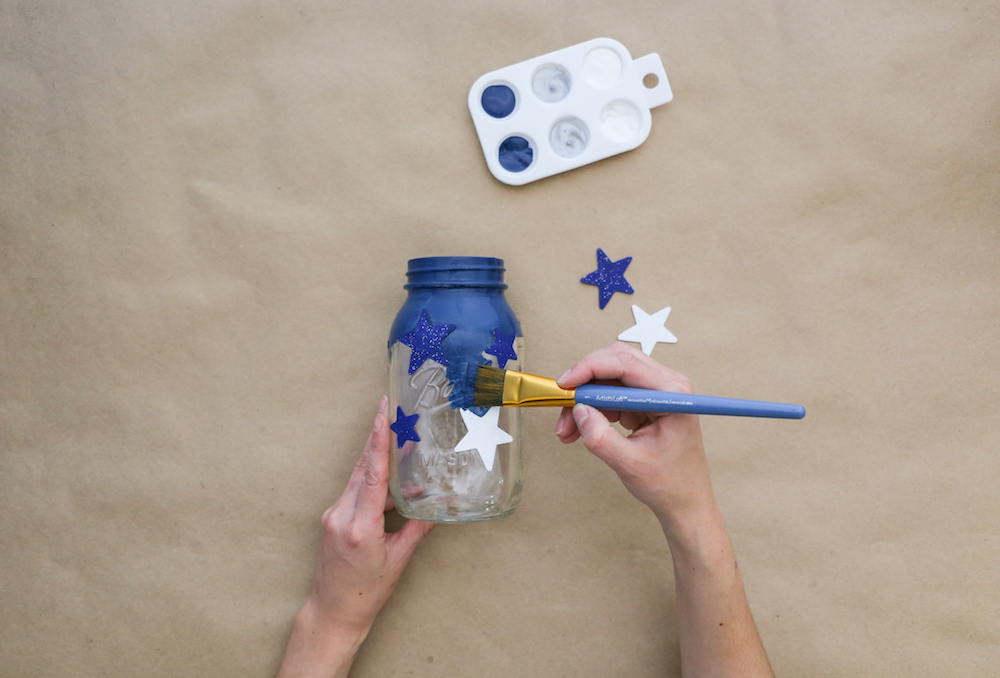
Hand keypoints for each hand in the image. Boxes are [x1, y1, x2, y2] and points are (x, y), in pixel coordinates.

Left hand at [278, 396, 435, 677]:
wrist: (332, 612)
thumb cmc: (366, 592)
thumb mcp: (398, 560)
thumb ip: (418, 528)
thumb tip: (442, 505)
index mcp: (360, 526)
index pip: (371, 474)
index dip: (378, 441)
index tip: (382, 414)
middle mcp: (341, 515)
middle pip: (362, 467)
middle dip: (377, 438)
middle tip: (390, 409)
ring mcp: (333, 515)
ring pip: (358, 477)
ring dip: (376, 458)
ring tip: (397, 437)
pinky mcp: (332, 518)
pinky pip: (355, 491)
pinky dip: (372, 480)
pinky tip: (392, 479)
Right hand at [556, 344, 773, 676]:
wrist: (692, 516)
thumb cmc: (673, 493)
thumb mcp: (632, 467)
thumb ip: (601, 439)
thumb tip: (577, 412)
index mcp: (675, 393)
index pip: (626, 362)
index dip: (589, 368)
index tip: (563, 385)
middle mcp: (669, 388)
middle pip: (616, 366)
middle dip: (582, 383)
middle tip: (555, 403)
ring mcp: (658, 400)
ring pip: (610, 384)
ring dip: (583, 402)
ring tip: (564, 431)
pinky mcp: (647, 413)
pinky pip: (612, 401)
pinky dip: (591, 414)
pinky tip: (576, 435)